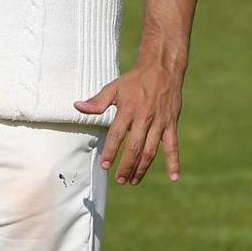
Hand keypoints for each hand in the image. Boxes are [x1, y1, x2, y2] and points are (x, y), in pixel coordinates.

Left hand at [75, 62, 183, 184]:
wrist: (162, 70)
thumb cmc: (134, 80)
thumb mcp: (114, 88)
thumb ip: (97, 101)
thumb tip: (77, 106)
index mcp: (128, 110)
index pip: (117, 135)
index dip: (111, 151)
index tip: (105, 166)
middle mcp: (144, 119)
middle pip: (134, 148)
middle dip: (126, 166)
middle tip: (119, 179)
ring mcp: (159, 123)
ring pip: (151, 151)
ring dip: (142, 168)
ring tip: (133, 181)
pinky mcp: (171, 125)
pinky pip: (173, 146)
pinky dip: (174, 162)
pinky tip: (174, 177)